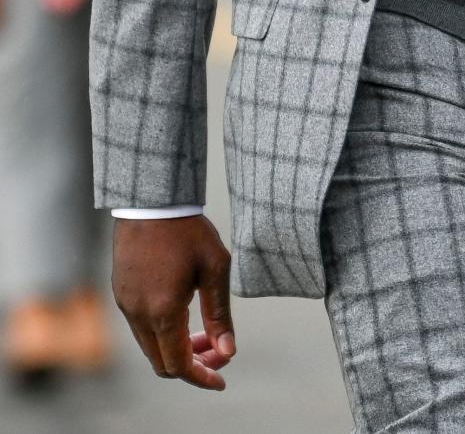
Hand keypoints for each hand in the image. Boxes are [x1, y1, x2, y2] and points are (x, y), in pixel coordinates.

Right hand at [112, 215, 234, 390]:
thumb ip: (220, 314)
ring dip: (176, 348)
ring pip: (150, 346)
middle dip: (192, 364)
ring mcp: (125, 304)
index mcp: (163, 311)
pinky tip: (183, 313)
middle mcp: (138, 314)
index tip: (221, 380)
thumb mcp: (215, 268)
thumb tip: (228, 351)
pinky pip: (141, 328)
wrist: (151, 200)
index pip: (179, 365)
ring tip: (204, 332)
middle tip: (218, 351)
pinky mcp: (121, 293)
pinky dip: (163, 333)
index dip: (202, 377)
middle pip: (162, 362)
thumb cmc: (187, 230)